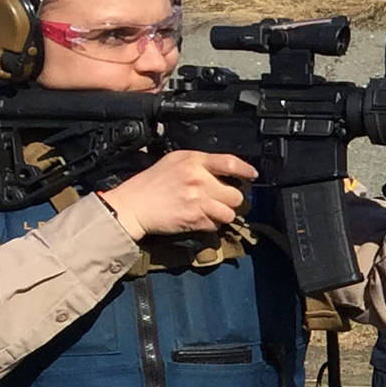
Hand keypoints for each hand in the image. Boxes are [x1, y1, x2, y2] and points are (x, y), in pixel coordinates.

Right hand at [100, 150, 255, 237]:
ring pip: (230, 213)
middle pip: (236, 194)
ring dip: (224, 214)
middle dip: (232, 199)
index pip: (230, 162)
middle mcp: (198, 179)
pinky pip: (216, 225)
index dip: (246, 170)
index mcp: (194, 161)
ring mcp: (197, 201)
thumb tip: (224, 169)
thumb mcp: (174, 161)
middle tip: (222, 200)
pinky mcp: (194, 219)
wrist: (132, 205)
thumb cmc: (151, 183)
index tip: (252, 175)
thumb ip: (200, 163)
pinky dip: (211, 224)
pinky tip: (199, 218)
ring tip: (211, 211)